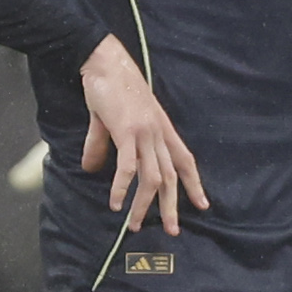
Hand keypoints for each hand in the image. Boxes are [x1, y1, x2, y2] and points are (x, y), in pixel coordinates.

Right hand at [75, 37, 207, 234]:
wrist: (104, 62)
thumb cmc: (109, 85)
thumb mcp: (108, 120)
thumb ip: (102, 145)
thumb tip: (89, 168)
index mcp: (161, 128)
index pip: (185, 160)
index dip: (194, 183)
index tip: (202, 204)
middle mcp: (158, 133)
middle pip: (172, 176)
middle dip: (172, 206)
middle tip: (172, 230)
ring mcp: (145, 133)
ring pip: (152, 177)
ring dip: (144, 204)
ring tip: (134, 225)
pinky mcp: (127, 132)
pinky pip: (128, 167)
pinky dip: (123, 188)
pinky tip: (116, 203)